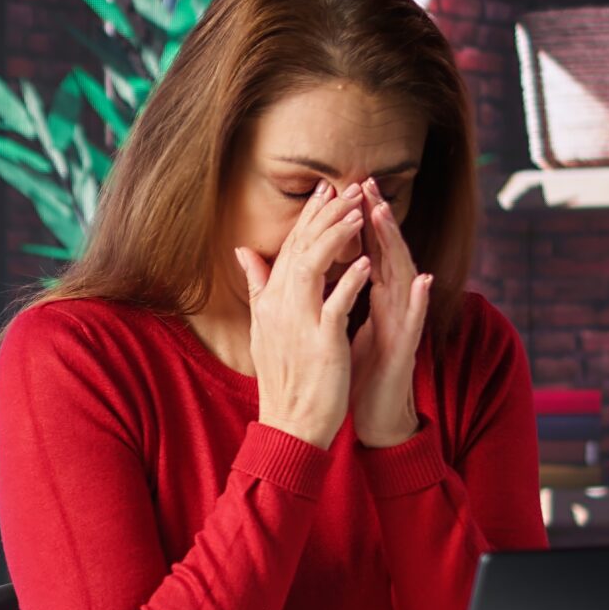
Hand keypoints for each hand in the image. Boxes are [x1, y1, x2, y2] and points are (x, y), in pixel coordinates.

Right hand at [236, 182, 375, 449]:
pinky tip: (365, 263)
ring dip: (336, 238)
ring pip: (314, 268)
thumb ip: (258, 286)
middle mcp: (281, 307)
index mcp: (271, 301)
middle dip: (324, 215)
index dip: (307, 217)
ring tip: (357, 213)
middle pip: (301, 249)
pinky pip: (335, 305)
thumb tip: (243, 251)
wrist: (289, 423)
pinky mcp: (321, 343)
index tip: (323, 189)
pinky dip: (349, 283)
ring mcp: (299, 324)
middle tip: (345, 186)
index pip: (289, 248)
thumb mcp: (263, 327)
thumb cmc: (284, 377)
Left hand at [349, 179, 431, 447]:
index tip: (345, 188)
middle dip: (378, 219)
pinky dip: (421, 301)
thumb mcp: (341, 326)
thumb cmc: (358, 371)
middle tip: (367, 184)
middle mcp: (392, 306)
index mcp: (374, 299)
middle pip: (387, 254)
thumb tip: (320, 268)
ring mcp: (402, 325)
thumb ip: (335, 294)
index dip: (358, 221)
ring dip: (397, 248)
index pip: (367, 252)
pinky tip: (425, 280)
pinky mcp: (407, 349)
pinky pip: (416, 321)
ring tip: (386, 218)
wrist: (376, 415)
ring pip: (404, 278)